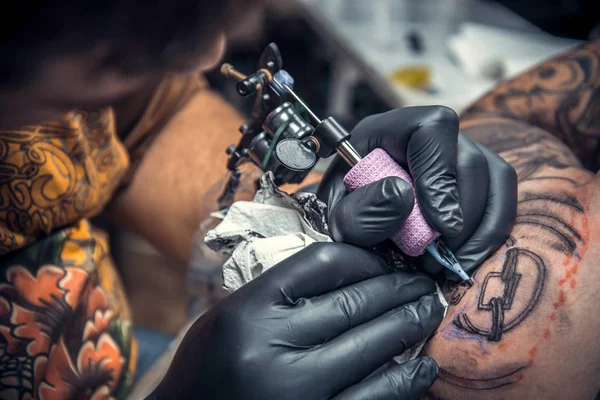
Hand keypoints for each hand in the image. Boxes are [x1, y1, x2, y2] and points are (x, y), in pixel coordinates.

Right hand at [155, 243, 443, 399]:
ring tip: (429, 311)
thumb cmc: (212, 368)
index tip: (383, 261)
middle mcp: (268, 348)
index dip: (363, 258)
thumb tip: (350, 270)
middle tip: (423, 283)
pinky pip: (375, 397)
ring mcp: (294, 392)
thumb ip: (279, 294)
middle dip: (398, 288)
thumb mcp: (231, 318)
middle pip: (352, 302)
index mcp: (246, 310)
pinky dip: (407, 380)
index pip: (320, 264)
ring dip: (410, 325)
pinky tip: (423, 366)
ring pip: (371, 346)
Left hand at [317, 106, 517, 277]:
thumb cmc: (346, 221)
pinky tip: (465, 260)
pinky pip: (503, 200)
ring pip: (495, 179)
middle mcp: (431, 135)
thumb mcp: (338, 220)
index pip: (432, 128)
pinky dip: (490, 236)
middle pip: (469, 160)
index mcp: (387, 130)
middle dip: (461, 217)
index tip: (438, 225)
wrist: (358, 232)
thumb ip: (359, 211)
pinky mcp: (480, 180)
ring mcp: (460, 154)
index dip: (440, 174)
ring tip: (447, 264)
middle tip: (437, 258)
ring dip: (478, 230)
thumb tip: (404, 196)